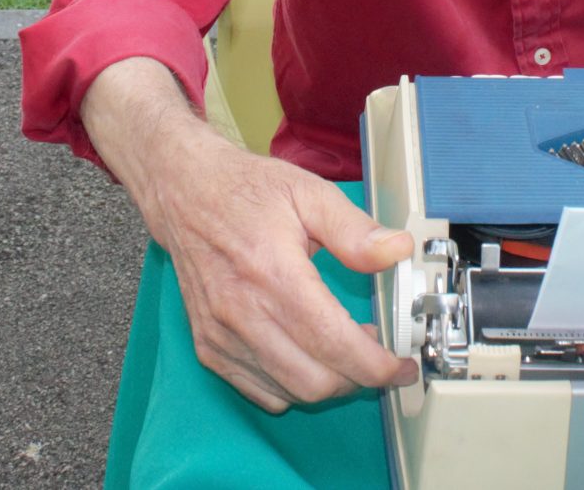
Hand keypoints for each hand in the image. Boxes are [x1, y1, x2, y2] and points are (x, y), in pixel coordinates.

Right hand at [80, 58, 418, 411]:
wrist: (184, 192)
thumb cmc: (244, 191)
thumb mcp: (309, 193)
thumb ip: (355, 230)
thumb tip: (396, 251)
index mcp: (272, 273)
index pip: (332, 343)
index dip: (375, 365)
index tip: (399, 366)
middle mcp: (242, 312)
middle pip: (315, 381)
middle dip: (357, 377)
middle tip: (373, 349)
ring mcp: (221, 335)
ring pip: (289, 392)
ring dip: (326, 382)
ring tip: (340, 346)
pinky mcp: (209, 346)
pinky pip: (260, 391)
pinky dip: (291, 385)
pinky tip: (304, 353)